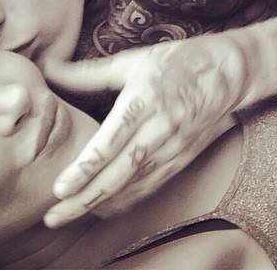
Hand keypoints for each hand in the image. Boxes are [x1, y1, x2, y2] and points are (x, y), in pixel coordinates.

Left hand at [41, 38, 242, 227]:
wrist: (228, 73)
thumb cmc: (178, 62)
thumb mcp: (133, 60)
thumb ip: (88, 72)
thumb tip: (49, 68)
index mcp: (145, 100)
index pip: (111, 141)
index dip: (85, 168)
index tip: (59, 187)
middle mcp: (160, 128)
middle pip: (120, 173)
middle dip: (85, 199)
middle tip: (53, 217)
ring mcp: (174, 147)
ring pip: (135, 185)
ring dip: (102, 204)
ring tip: (70, 216)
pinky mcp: (182, 158)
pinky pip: (152, 185)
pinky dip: (127, 200)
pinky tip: (105, 207)